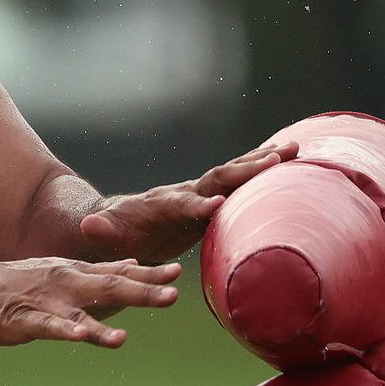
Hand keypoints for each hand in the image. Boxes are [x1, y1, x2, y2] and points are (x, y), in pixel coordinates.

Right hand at [0, 257, 183, 348]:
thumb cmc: (19, 283)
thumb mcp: (63, 271)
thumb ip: (99, 272)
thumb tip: (135, 264)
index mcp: (77, 273)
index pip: (120, 271)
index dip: (149, 273)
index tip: (179, 272)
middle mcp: (66, 282)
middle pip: (110, 287)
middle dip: (142, 292)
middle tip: (173, 295)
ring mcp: (45, 302)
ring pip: (79, 311)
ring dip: (104, 322)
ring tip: (125, 336)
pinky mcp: (23, 320)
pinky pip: (46, 327)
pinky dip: (64, 332)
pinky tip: (79, 338)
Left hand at [77, 140, 299, 262]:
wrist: (122, 224)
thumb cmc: (114, 235)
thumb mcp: (104, 237)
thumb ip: (101, 231)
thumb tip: (89, 225)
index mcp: (161, 205)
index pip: (183, 203)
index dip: (199, 205)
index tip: (218, 206)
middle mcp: (185, 192)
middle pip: (217, 178)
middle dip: (246, 170)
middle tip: (277, 159)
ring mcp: (200, 193)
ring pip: (233, 173)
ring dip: (261, 162)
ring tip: (295, 149)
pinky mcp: (211, 201)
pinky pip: (239, 183)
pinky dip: (262, 171)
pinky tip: (288, 161)